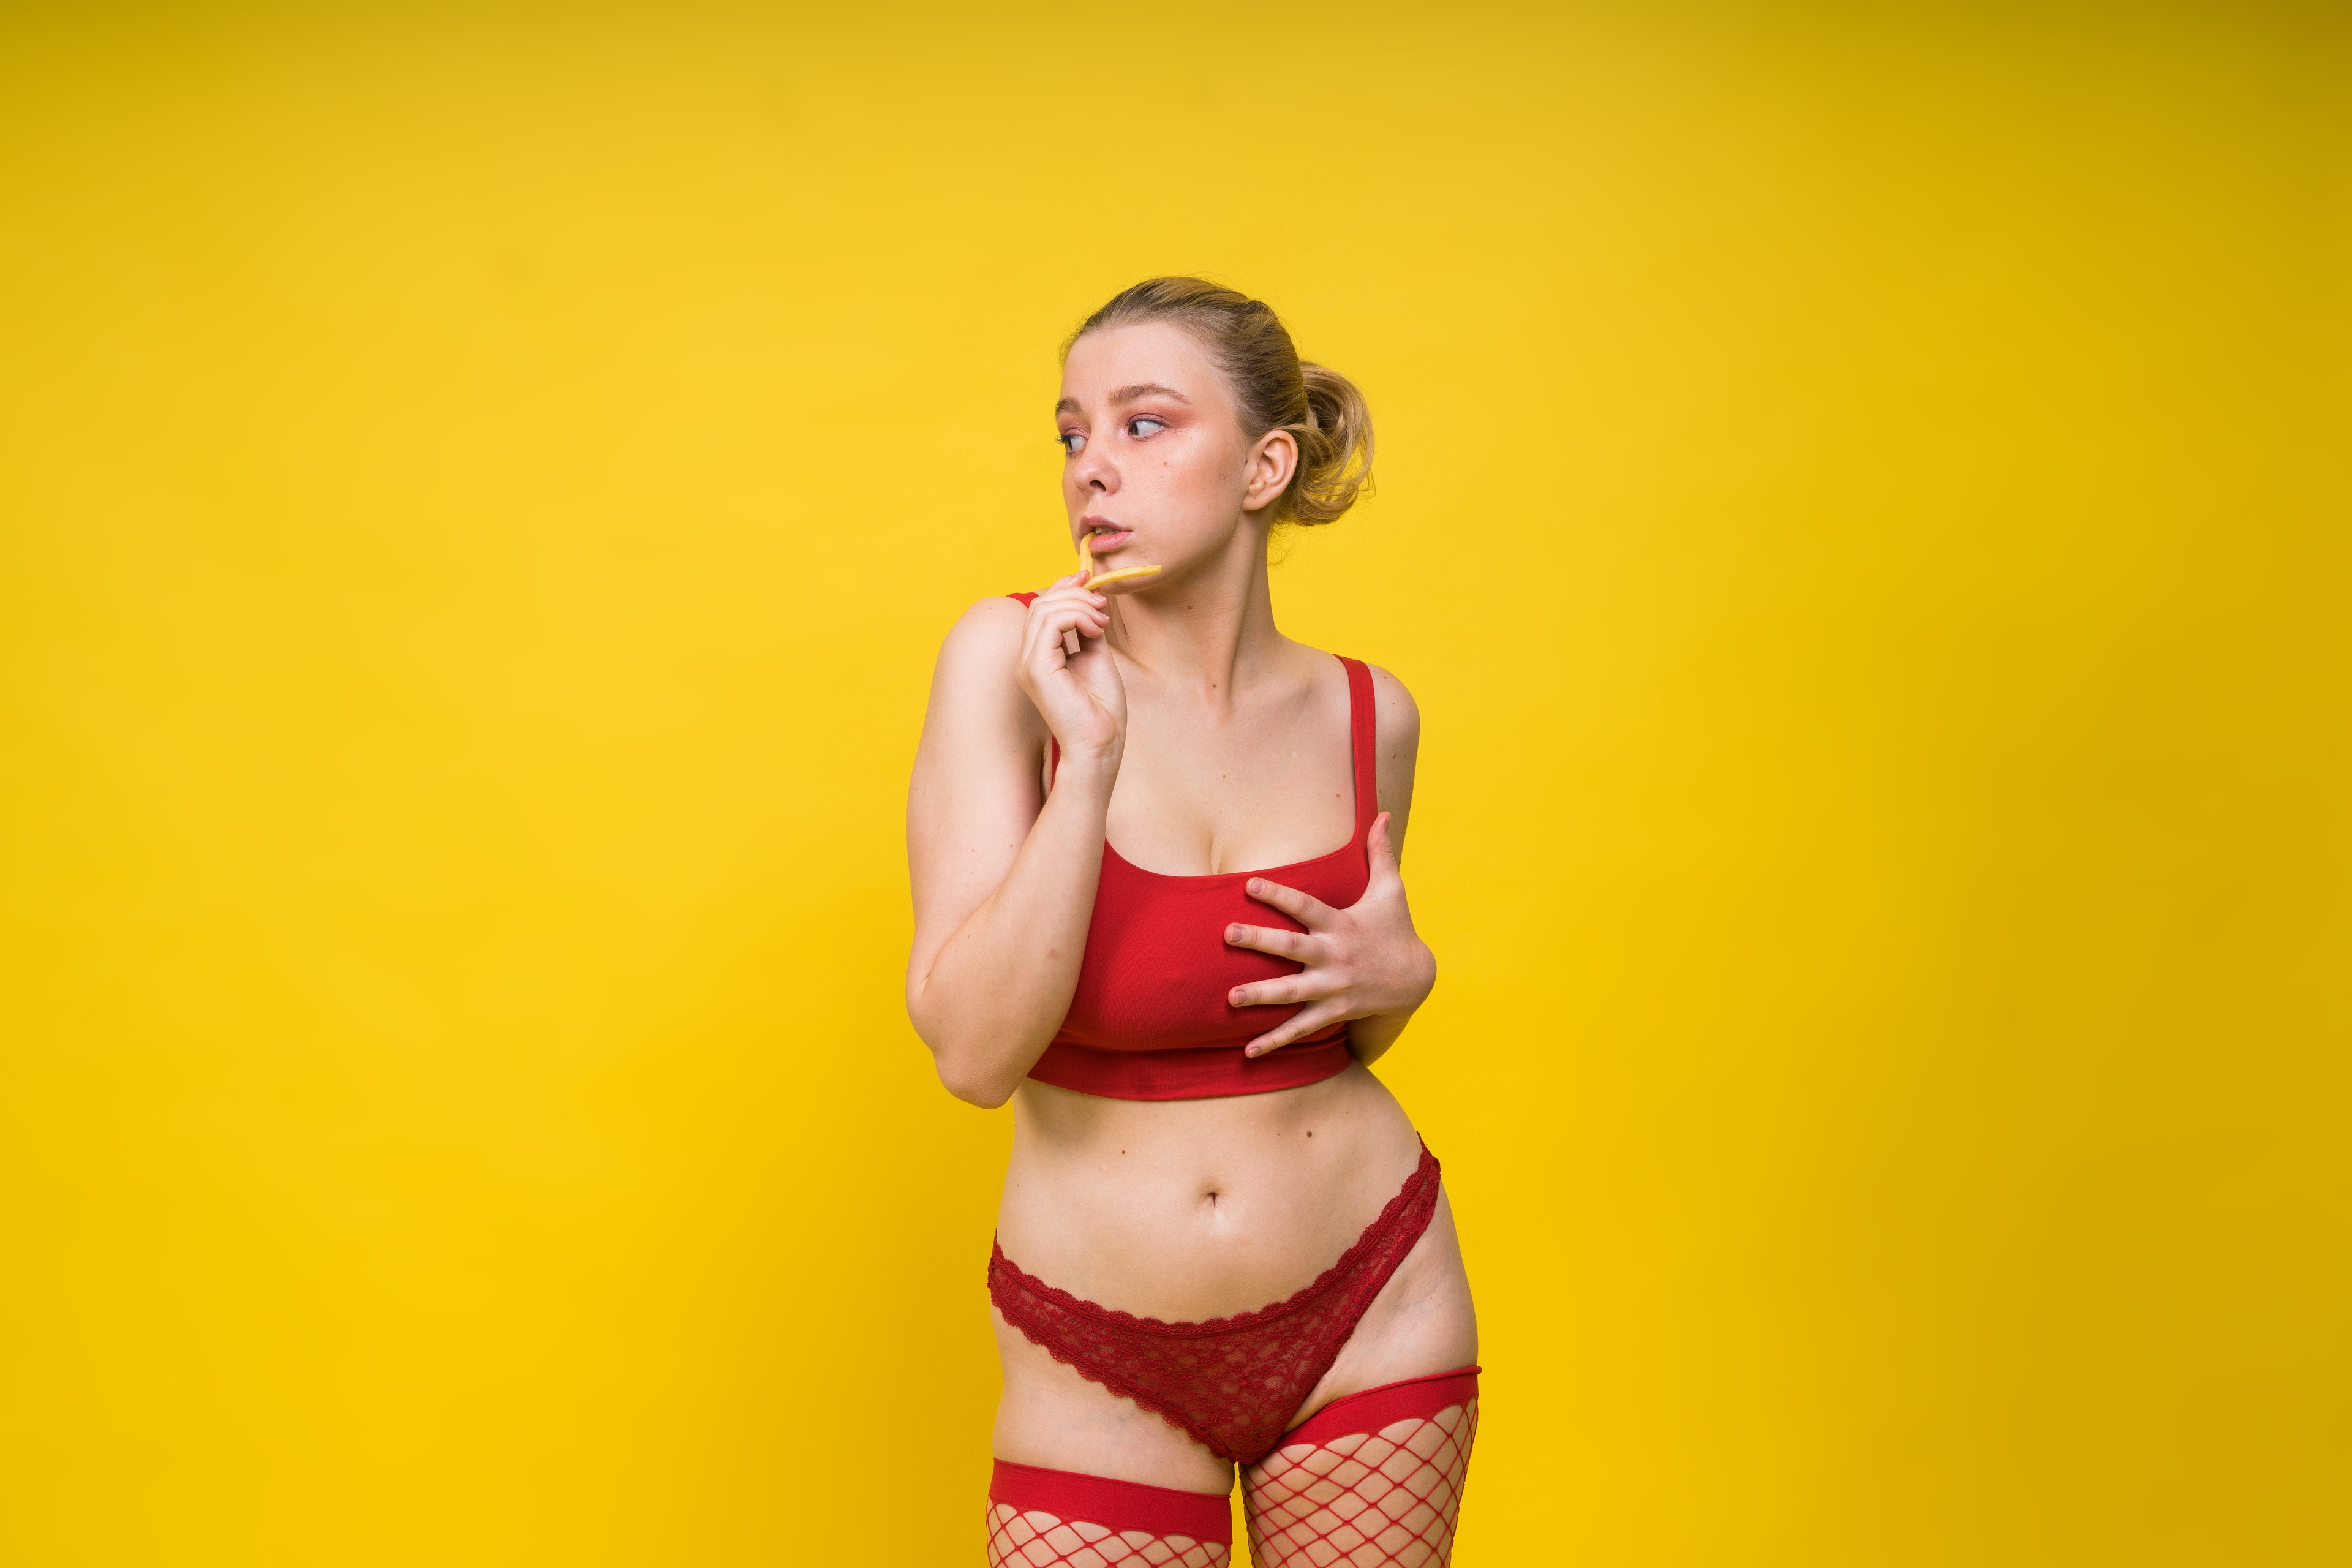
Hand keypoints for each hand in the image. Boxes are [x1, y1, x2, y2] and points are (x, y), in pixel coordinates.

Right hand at [1014, 575, 1123, 763]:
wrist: (1102, 742)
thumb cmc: (1101, 708)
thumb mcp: (1095, 655)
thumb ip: (1087, 628)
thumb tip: (1090, 597)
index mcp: (1038, 656)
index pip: (1042, 608)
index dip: (1063, 586)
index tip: (1090, 578)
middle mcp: (1027, 658)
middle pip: (1041, 604)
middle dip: (1075, 594)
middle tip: (1103, 605)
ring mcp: (1028, 664)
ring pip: (1044, 609)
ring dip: (1079, 605)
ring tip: (1102, 621)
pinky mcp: (1036, 669)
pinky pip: (1051, 624)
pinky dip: (1077, 617)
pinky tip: (1096, 630)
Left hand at [1223, 812, 1436, 1055]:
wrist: (1416, 980)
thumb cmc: (1395, 929)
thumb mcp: (1391, 890)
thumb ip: (1381, 852)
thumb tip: (1384, 813)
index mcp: (1341, 924)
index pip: (1305, 906)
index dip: (1279, 895)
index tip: (1249, 883)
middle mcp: (1334, 957)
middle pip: (1291, 948)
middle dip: (1259, 941)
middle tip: (1228, 934)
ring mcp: (1332, 988)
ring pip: (1292, 993)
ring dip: (1261, 996)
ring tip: (1230, 998)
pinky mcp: (1333, 1012)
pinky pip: (1300, 1029)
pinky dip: (1275, 1041)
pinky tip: (1248, 1052)